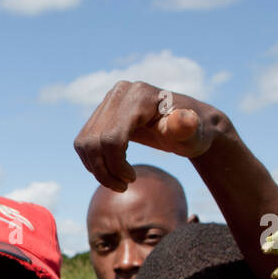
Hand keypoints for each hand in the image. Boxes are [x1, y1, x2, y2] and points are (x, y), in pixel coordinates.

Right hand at [73, 81, 221, 191]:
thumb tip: (183, 119)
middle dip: (105, 171)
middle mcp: (119, 93)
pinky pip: (84, 142)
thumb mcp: (194, 134)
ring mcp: (108, 101)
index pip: (112, 138)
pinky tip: (112, 169)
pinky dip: (93, 162)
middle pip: (94, 142)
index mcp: (139, 95)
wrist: (189, 126)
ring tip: (118, 181)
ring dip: (96, 169)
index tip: (132, 180)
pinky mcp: (102, 112)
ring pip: (84, 143)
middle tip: (123, 186)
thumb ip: (187, 127)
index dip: (116, 165)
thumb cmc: (193, 133)